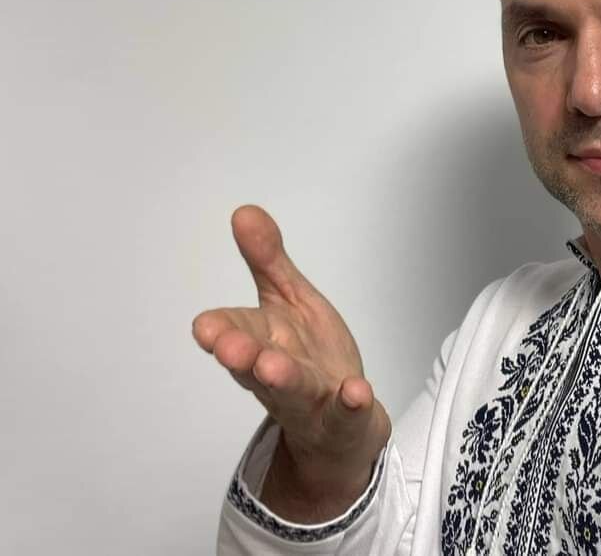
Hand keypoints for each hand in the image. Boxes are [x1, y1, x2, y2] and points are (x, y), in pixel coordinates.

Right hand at [193, 206, 389, 520]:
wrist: (340, 424)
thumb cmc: (307, 354)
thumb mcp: (289, 300)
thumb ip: (267, 260)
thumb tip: (244, 212)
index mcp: (258, 341)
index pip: (230, 333)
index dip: (218, 330)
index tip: (206, 327)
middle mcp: (276, 373)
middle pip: (253, 365)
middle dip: (241, 356)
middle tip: (230, 347)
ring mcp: (310, 397)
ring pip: (293, 390)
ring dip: (284, 379)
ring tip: (275, 367)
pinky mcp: (343, 415)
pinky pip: (346, 412)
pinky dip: (350, 403)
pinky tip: (357, 391)